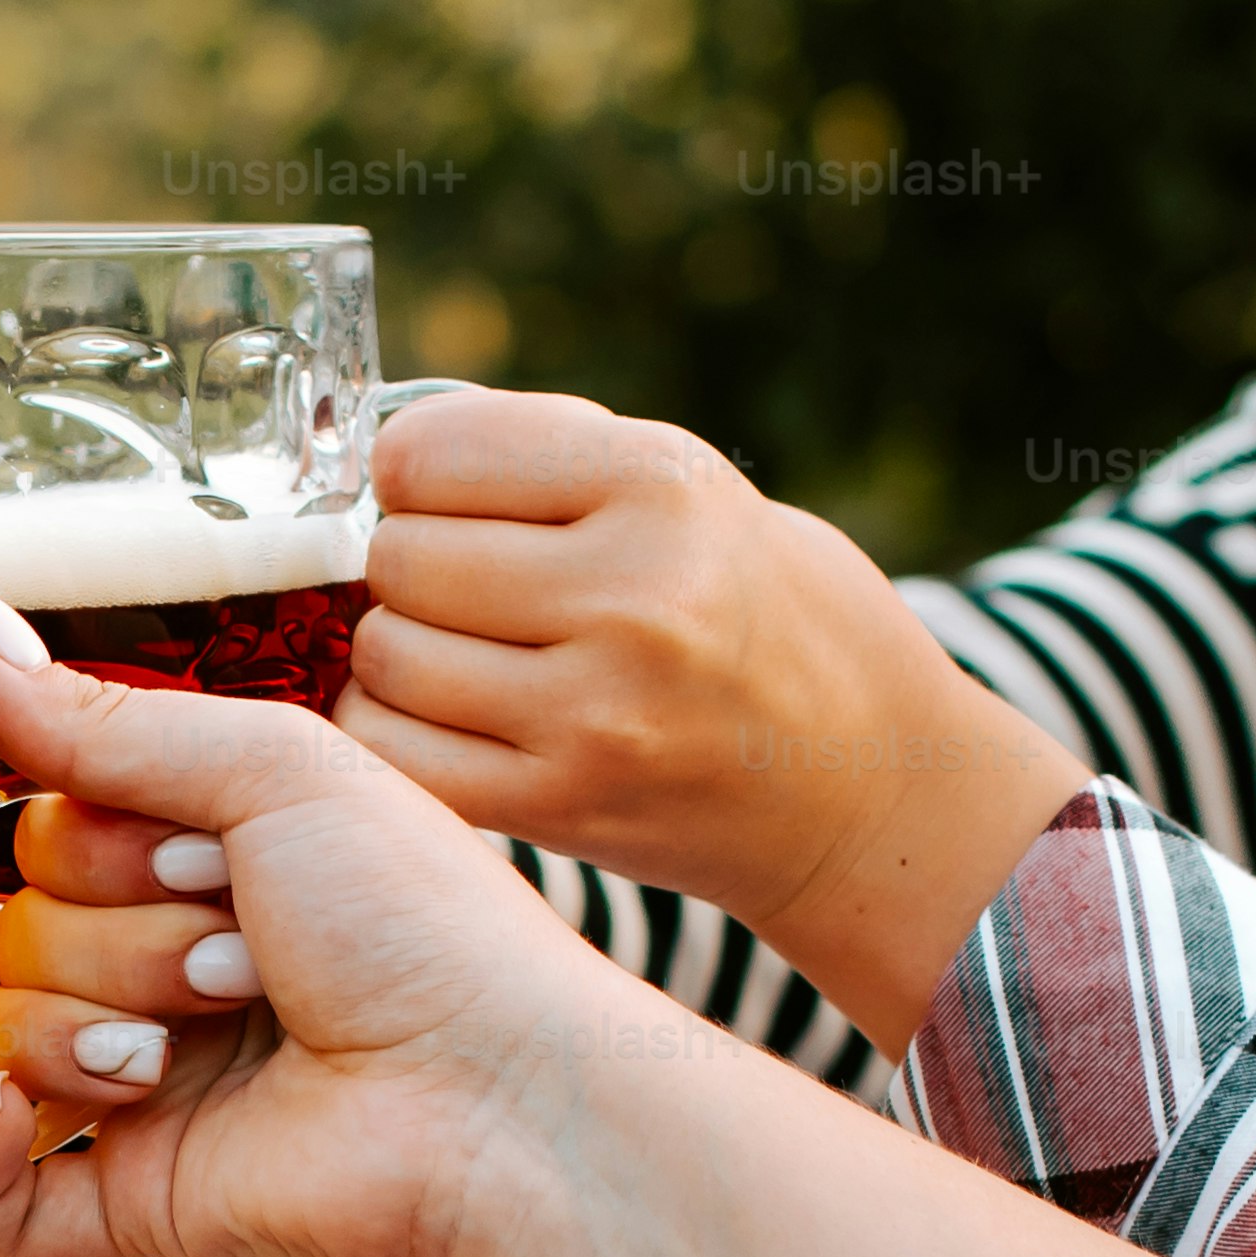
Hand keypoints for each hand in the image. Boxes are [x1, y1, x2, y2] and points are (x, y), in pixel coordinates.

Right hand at [0, 593, 685, 1256]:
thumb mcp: (276, 773)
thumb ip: (112, 720)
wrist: (499, 1100)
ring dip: (97, 1024)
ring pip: (5, 1037)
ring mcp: (140, 1090)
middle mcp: (160, 972)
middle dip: (123, 931)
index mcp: (197, 868)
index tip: (200, 847)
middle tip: (245, 954)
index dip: (99, 835)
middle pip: (20, 926)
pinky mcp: (135, 1197)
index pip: (48, 829)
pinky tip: (2, 1115)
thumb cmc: (424, 926)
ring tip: (222, 1033)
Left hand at [348, 391, 1085, 1045]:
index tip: (446, 500)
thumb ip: (550, 457)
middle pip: (399, 557)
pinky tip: (443, 721)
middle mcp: (633, 594)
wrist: (871, 785)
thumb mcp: (695, 490)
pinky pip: (392, 753)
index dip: (414, 473)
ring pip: (384, 654)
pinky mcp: (564, 804)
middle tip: (467, 591)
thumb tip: (386, 453)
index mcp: (664, 483)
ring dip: (401, 654)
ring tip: (468, 657)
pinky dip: (392, 734)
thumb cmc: (762, 615)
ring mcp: (595, 711)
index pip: (429, 452)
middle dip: (412, 567)